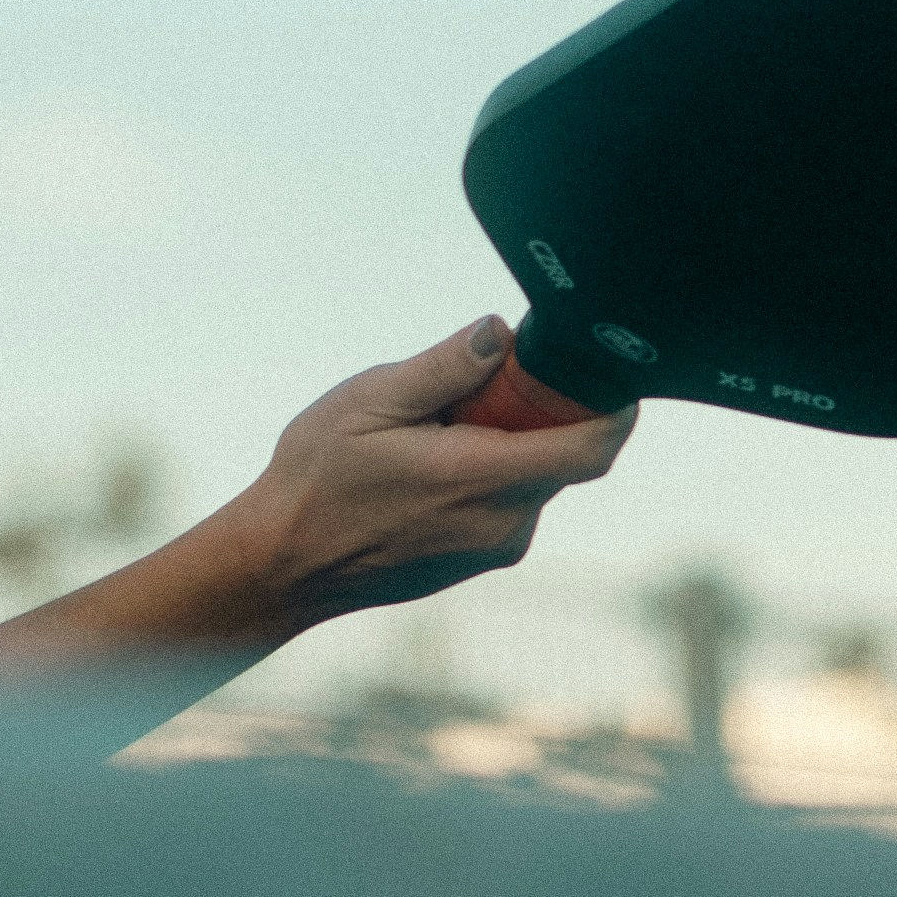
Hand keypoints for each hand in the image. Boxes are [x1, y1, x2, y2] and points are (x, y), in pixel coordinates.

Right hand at [202, 319, 630, 629]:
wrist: (283, 564)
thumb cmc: (317, 479)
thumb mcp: (369, 401)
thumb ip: (444, 367)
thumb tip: (502, 332)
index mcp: (481, 478)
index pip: (591, 446)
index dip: (613, 406)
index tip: (597, 370)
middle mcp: (502, 523)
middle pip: (565, 457)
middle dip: (542, 412)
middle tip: (484, 384)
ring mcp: (494, 549)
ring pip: (535, 479)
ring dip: (510, 444)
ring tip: (438, 431)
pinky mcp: (480, 561)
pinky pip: (510, 504)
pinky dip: (491, 473)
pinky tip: (431, 466)